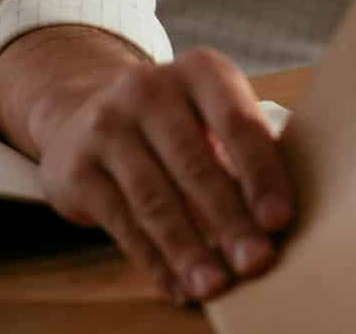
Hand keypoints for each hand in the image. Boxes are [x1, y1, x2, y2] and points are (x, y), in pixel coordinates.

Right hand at [19, 40, 291, 305]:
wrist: (82, 116)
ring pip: (155, 200)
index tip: (278, 220)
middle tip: (255, 262)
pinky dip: (154, 261)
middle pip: (196, 165)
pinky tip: (178, 286)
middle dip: (229, 220)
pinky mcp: (76, 169)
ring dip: (189, 249)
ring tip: (214, 285)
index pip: (237, 123)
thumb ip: (243, 151)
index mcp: (199, 70)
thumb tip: (277, 218)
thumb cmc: (174, 124)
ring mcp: (107, 127)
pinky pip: (122, 223)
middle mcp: (149, 89)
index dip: (261, 174)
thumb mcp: (209, 113)